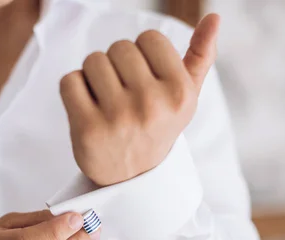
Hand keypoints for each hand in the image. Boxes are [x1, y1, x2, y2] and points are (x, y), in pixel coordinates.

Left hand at [60, 14, 220, 185]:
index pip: (149, 38)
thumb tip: (214, 17)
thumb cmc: (158, 128)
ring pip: (93, 61)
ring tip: (106, 101)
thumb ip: (200, 57)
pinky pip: (70, 81)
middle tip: (123, 94)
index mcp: (180, 93)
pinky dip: (74, 90)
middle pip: (119, 47)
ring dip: (95, 76)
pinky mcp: (87, 129)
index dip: (143, 55)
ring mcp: (118, 118)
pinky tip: (88, 109)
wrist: (132, 179)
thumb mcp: (185, 98)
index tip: (145, 80)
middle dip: (118, 65)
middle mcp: (151, 105)